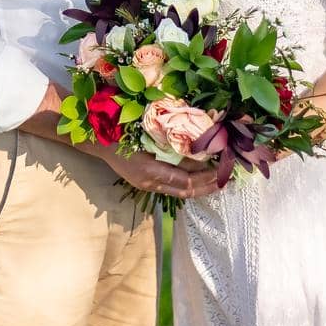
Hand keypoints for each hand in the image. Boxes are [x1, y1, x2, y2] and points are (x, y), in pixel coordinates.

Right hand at [99, 147, 220, 199]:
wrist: (99, 141)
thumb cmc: (122, 133)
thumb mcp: (148, 135)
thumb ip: (171, 145)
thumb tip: (198, 148)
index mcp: (150, 171)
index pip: (185, 180)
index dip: (205, 177)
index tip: (221, 169)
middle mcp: (150, 182)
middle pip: (185, 190)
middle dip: (207, 186)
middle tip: (226, 179)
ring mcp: (147, 184)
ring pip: (179, 192)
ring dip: (199, 188)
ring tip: (217, 182)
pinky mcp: (146, 183)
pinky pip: (172, 188)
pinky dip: (188, 184)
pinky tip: (198, 179)